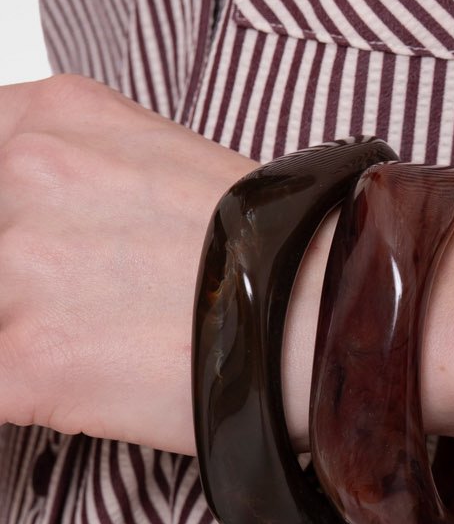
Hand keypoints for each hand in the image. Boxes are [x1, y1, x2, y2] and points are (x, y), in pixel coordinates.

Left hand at [0, 73, 453, 456]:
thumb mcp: (161, 168)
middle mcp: (25, 173)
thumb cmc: (288, 254)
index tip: (31, 271)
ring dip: (26, 348)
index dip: (9, 230)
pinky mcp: (28, 363)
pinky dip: (20, 401)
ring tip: (87, 368)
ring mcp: (20, 267)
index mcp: (51, 118)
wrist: (349, 313)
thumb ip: (77, 187)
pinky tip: (67, 405)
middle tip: (84, 318)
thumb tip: (48, 246)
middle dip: (19, 296)